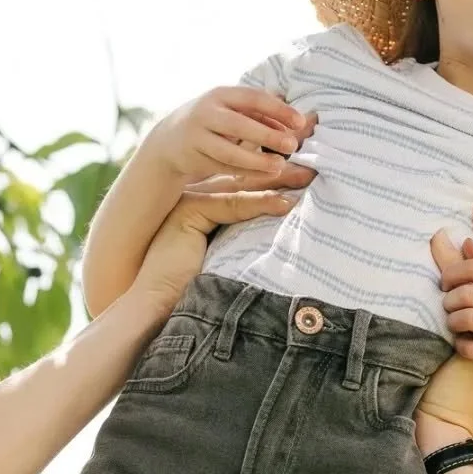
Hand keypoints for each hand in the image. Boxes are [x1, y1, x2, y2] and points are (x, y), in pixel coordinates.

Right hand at [130, 164, 314, 316]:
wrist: (158, 307)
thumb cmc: (195, 292)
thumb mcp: (231, 259)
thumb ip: (249, 239)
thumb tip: (286, 228)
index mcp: (205, 209)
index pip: (246, 187)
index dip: (275, 179)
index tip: (305, 174)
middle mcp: (196, 199)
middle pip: (246, 181)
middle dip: (281, 171)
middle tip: (314, 165)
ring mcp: (190, 202)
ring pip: (242, 187)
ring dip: (277, 181)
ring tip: (309, 177)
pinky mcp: (188, 211)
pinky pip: (232, 205)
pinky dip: (261, 204)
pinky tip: (285, 203)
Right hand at [145, 87, 316, 183]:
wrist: (170, 141)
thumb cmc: (214, 123)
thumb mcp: (233, 111)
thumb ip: (262, 114)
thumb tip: (298, 122)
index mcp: (221, 95)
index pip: (253, 98)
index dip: (278, 110)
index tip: (300, 122)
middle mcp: (207, 112)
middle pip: (240, 124)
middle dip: (268, 135)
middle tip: (292, 146)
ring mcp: (198, 136)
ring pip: (229, 151)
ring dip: (256, 160)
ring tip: (279, 166)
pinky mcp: (194, 157)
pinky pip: (223, 166)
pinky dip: (245, 171)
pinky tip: (265, 174)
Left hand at [439, 196, 472, 378]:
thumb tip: (464, 242)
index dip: (452, 274)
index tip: (445, 282)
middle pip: (467, 293)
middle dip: (449, 299)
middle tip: (447, 304)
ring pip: (467, 319)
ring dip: (452, 321)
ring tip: (453, 322)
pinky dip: (461, 344)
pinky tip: (462, 342)